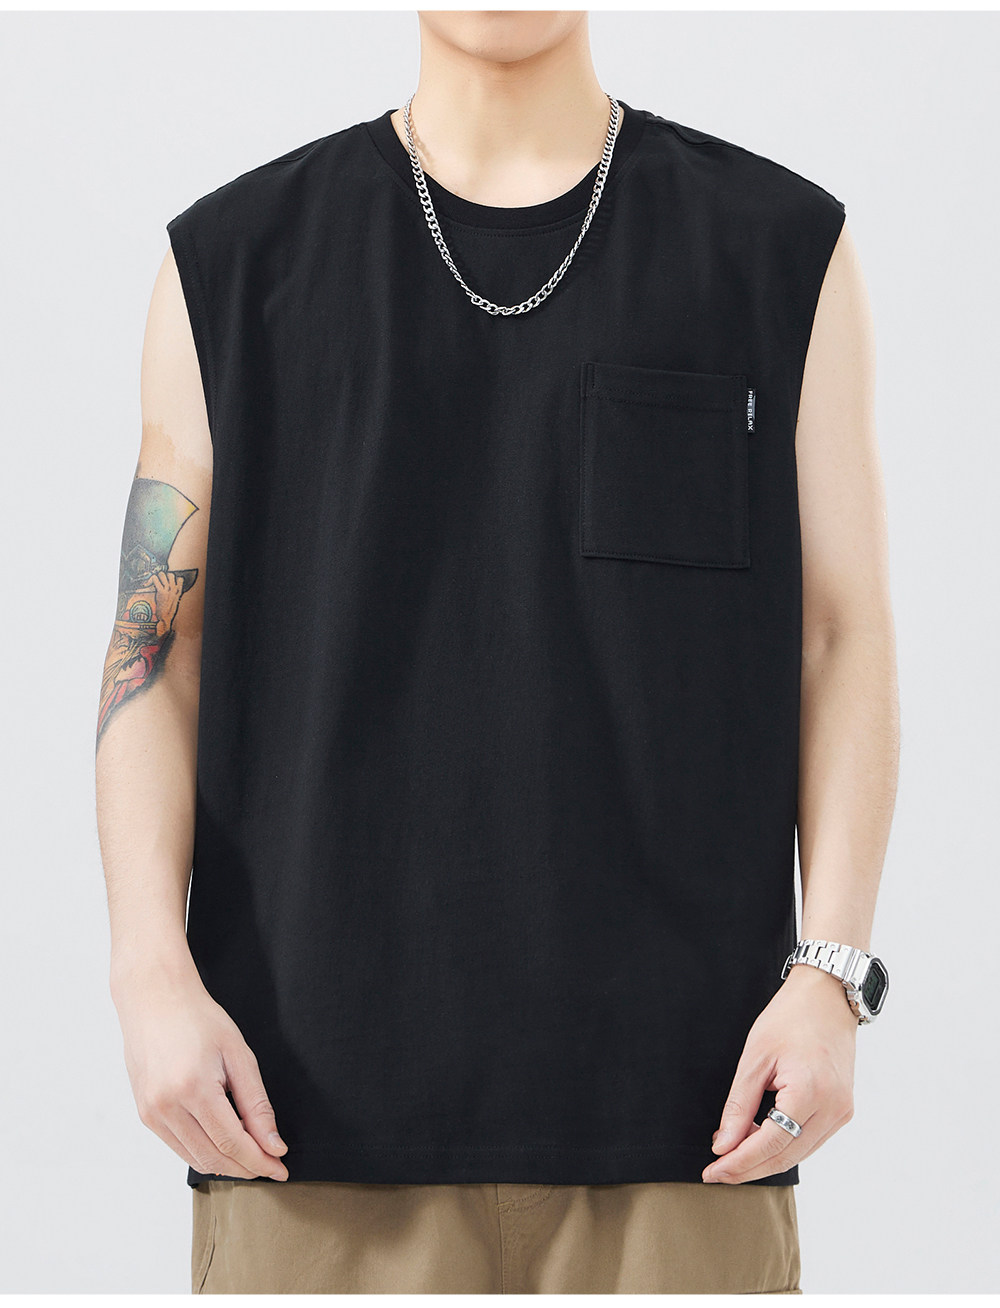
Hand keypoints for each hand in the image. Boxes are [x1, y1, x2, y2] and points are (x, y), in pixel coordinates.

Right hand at [112, 954, 289, 1180]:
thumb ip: (256, 1104)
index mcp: (193, 1088)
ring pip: (195, 1159)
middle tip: (271, 1166)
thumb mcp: (238, 1054)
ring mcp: (151, 1113)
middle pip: (213, 1158)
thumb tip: (273, 1144)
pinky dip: (204, 1153)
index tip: (281, 1169)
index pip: (232, 1143)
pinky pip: (178, 1147)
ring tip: (252, 1155)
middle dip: (246, 1167)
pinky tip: (224, 1143)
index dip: (259, 1160)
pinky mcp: (145, 1115)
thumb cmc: (199, 1019)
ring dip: (226, 1165)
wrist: (155, 1000)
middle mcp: (166, 1106)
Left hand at [702, 964, 857, 1182]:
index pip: (770, 1144)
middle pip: (785, 1156)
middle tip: (715, 1173)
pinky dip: (783, 1145)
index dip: (739, 1162)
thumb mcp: (755, 1058)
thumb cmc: (789, 1018)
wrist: (828, 997)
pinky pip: (809, 1140)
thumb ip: (739, 1105)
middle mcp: (833, 1109)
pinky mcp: (843, 1110)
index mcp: (811, 1093)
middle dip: (748, 1167)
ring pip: (798, 1153)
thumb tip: (723, 1145)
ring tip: (730, 1155)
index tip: (711, 1171)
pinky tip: (756, 1139)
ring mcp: (842, 1112)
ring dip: (764, 1159)